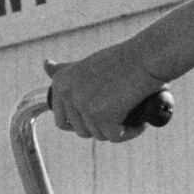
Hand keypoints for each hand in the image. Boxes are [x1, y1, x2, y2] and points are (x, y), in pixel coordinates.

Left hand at [45, 46, 169, 141]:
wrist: (147, 56)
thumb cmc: (122, 59)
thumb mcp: (86, 64)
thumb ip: (66, 70)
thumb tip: (46, 64)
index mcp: (60, 82)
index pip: (62, 120)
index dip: (82, 121)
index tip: (101, 113)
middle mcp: (67, 93)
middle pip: (81, 130)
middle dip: (100, 126)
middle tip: (119, 111)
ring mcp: (84, 105)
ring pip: (99, 134)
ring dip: (116, 129)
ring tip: (131, 112)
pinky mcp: (103, 116)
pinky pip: (115, 137)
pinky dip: (130, 133)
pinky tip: (140, 122)